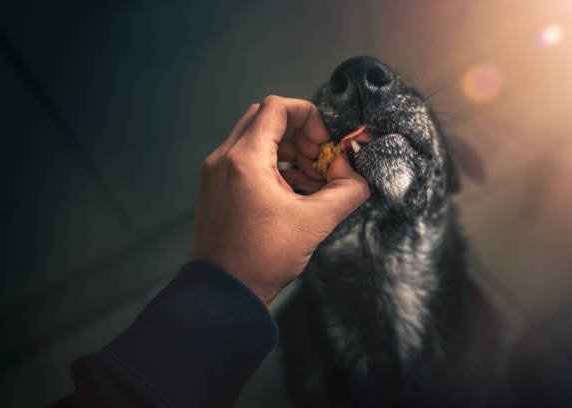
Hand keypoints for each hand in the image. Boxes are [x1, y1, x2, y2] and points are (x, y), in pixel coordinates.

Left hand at [191, 96, 369, 304]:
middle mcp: (224, 159)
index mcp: (245, 159)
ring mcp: (215, 173)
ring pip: (255, 139)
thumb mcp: (314, 222)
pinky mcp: (215, 188)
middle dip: (300, 133)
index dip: (309, 116)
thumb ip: (346, 191)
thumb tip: (355, 174)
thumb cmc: (261, 259)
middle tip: (320, 159)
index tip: (325, 142)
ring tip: (312, 178)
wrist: (224, 292)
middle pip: (265, 119)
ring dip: (287, 150)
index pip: (277, 108)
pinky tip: (294, 189)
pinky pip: (246, 160)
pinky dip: (272, 165)